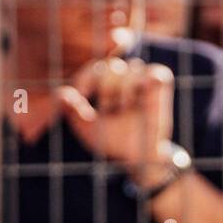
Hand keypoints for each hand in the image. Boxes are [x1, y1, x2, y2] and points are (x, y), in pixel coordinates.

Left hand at [58, 57, 175, 183]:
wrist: (135, 156)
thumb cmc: (110, 140)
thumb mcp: (85, 127)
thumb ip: (72, 110)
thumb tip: (61, 92)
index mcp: (105, 83)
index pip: (94, 69)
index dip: (86, 78)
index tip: (82, 95)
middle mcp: (124, 78)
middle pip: (112, 65)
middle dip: (106, 87)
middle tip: (108, 109)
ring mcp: (143, 79)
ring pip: (131, 67)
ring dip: (124, 89)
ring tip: (124, 108)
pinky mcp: (161, 84)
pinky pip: (152, 73)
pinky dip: (144, 83)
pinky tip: (137, 100)